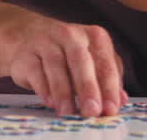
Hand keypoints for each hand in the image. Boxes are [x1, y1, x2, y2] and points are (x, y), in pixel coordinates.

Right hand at [5, 16, 126, 116]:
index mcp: (94, 36)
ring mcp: (46, 41)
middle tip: (92, 110)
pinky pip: (36, 71)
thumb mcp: (91, 60)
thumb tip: (120, 101)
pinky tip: (50, 101)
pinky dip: (44, 88)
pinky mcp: (26, 54)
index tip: (111, 109)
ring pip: (56, 65)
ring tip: (69, 112)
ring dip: (63, 91)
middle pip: (81, 60)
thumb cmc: (67, 53)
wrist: (27, 38)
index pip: (105, 63)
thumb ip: (107, 79)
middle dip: (88, 87)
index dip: (109, 87)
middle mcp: (71, 34)